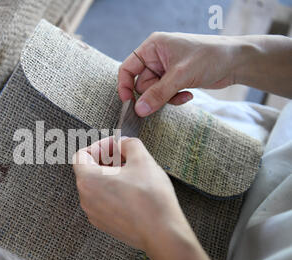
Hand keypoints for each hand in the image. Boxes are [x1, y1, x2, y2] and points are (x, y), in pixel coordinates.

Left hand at [72, 136, 191, 252]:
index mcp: (88, 180)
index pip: (82, 155)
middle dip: (107, 159)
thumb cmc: (150, 197)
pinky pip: (103, 201)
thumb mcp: (142, 159)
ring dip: (111, 175)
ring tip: (133, 173)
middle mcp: (85, 198)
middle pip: (88, 170)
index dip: (100, 146)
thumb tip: (123, 143)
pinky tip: (133, 191)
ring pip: (96, 186)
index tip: (117, 146)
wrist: (162, 233)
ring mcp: (93, 214)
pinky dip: (113, 191)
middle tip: (127, 156)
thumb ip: (128, 144)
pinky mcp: (104, 224)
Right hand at [118, 32, 239, 116]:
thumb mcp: (181, 76)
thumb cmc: (211, 57)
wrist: (237, 61)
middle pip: (140, 84)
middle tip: (164, 100)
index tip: (128, 103)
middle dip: (152, 95)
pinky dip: (174, 98)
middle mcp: (157, 57)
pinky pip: (165, 95)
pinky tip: (188, 95)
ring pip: (153, 92)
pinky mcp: (175, 79)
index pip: (128, 68)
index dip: (125, 85)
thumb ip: (158, 94)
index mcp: (153, 47)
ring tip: (182, 94)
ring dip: (165, 98)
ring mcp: (166, 69)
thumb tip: (139, 110)